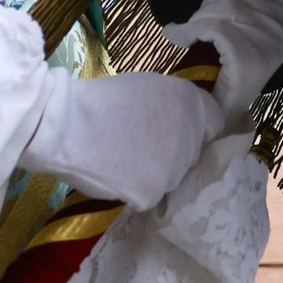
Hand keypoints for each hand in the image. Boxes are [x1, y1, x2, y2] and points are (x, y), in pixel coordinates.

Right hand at [19, 68, 223, 210]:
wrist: (66, 125)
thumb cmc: (100, 99)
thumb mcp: (146, 88)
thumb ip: (172, 106)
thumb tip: (175, 124)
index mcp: (191, 104)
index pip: (215, 123)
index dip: (197, 127)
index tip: (178, 130)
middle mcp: (191, 137)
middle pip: (192, 153)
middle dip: (172, 150)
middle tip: (140, 144)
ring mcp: (174, 169)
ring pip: (170, 176)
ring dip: (153, 171)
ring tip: (121, 159)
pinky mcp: (153, 194)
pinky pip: (149, 195)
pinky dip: (133, 189)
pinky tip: (113, 175)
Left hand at [161, 0, 282, 116]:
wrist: (216, 109)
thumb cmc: (222, 66)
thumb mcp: (225, 20)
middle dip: (211, 0)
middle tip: (194, 20)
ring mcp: (272, 45)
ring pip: (228, 7)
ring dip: (198, 17)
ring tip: (186, 33)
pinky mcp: (253, 57)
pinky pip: (216, 27)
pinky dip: (190, 30)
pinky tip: (179, 38)